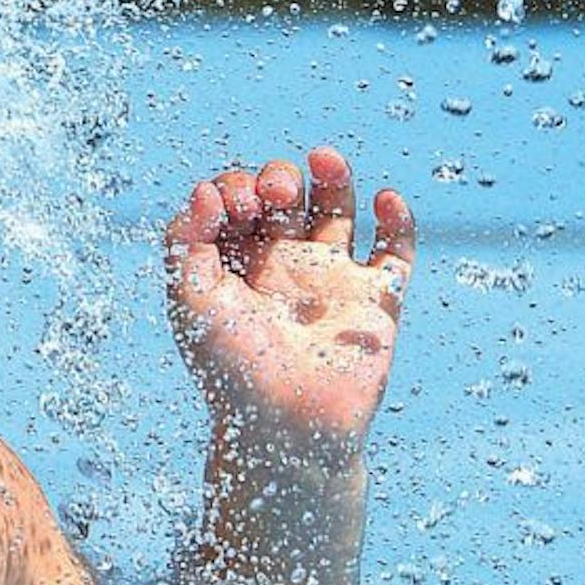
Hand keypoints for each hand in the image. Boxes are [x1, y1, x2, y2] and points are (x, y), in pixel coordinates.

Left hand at [164, 147, 413, 457]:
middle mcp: (283, 267)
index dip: (236, 187)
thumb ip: (187, 242)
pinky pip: (396, 251)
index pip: (237, 202)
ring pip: (338, 211)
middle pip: (285, 197)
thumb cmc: (230, 369)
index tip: (234, 206)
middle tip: (273, 193)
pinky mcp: (376, 300)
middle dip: (278, 178)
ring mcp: (332, 280)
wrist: (285, 426)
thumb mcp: (191, 302)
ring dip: (334, 179)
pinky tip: (385, 199)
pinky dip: (398, 221)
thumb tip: (203, 189)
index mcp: (235, 265)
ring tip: (324, 157)